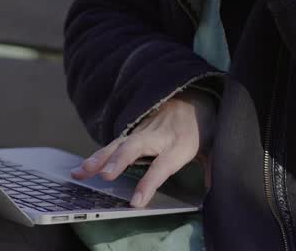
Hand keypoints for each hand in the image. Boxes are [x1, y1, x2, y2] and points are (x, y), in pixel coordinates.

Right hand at [69, 89, 215, 206]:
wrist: (193, 94)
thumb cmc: (203, 126)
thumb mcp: (213, 146)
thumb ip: (211, 168)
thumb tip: (213, 192)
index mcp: (180, 143)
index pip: (163, 166)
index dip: (149, 183)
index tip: (135, 201)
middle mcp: (159, 135)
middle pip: (136, 147)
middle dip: (119, 161)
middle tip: (105, 175)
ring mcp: (144, 129)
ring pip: (119, 144)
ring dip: (99, 158)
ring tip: (82, 172)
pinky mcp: (134, 130)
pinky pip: (114, 142)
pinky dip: (97, 155)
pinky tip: (82, 168)